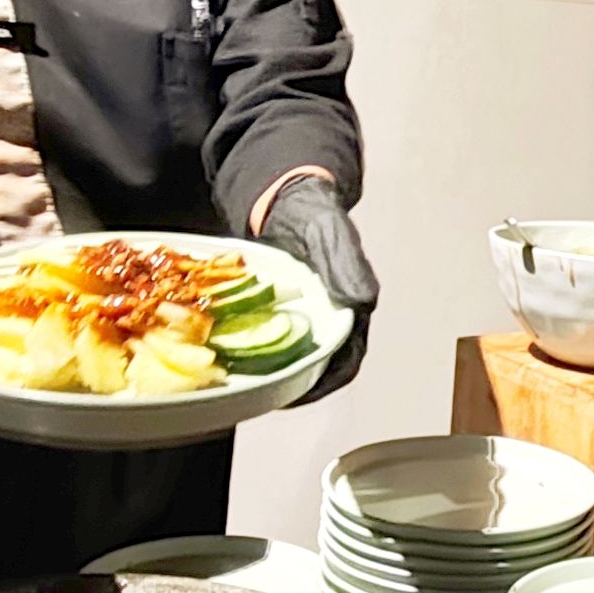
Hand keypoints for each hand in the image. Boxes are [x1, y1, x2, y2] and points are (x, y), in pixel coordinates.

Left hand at [257, 176, 375, 402]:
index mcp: (348, 307)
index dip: (324, 382)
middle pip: (317, 367)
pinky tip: (231, 355)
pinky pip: (267, 337)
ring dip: (273, 373)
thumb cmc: (311, 210)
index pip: (345, 360)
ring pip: (292, 356)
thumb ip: (347, 262)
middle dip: (294, 386)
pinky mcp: (276, 312)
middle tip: (265, 398)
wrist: (283, 194)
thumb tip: (363, 300)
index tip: (299, 394)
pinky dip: (252, 350)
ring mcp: (301, 317)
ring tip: (246, 386)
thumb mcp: (329, 230)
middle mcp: (326, 318)